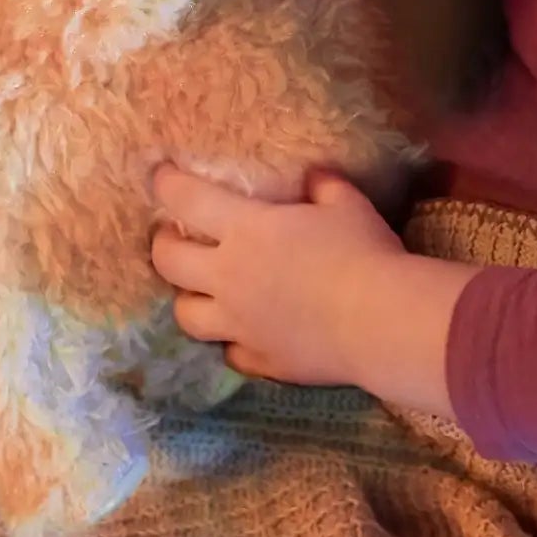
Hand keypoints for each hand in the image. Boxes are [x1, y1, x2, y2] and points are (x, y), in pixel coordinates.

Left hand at [149, 163, 406, 387]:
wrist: (378, 321)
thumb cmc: (361, 251)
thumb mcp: (347, 204)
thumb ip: (324, 186)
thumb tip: (313, 177)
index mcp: (246, 231)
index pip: (187, 201)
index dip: (166, 185)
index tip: (158, 176)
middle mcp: (229, 278)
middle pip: (169, 263)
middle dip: (163, 245)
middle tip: (172, 237)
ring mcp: (239, 325)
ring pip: (187, 316)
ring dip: (188, 299)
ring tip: (202, 291)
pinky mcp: (259, 360)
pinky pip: (231, 352)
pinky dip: (234, 340)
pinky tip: (248, 333)